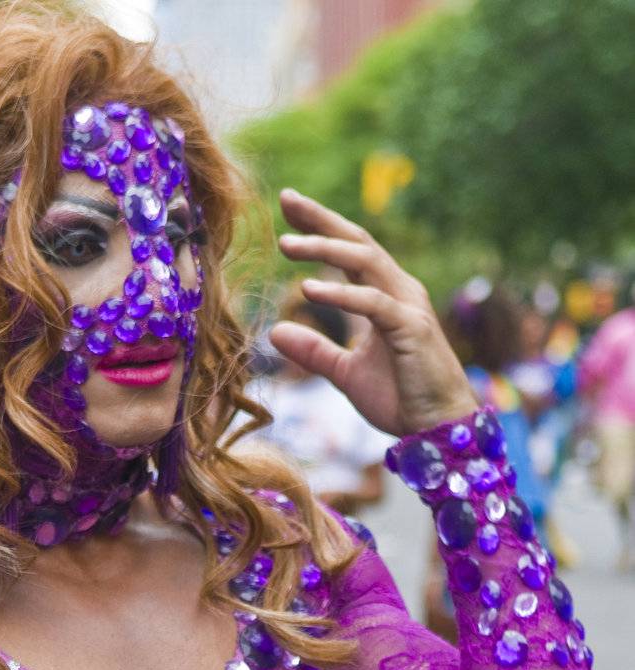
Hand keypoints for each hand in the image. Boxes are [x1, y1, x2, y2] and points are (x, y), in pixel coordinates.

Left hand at [270, 190, 476, 437]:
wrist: (436, 428)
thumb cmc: (400, 398)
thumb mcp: (346, 373)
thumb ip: (314, 351)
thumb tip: (275, 331)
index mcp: (384, 296)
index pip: (351, 251)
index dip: (321, 228)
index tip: (287, 209)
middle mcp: (399, 292)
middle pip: (358, 243)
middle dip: (322, 220)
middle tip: (286, 199)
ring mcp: (407, 307)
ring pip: (365, 262)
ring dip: (324, 249)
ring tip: (286, 245)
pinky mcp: (410, 329)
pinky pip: (372, 303)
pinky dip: (341, 295)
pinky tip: (309, 289)